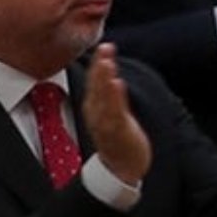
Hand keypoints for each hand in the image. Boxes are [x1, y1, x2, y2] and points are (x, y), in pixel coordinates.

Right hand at [81, 45, 155, 184]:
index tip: (104, 46)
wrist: (121, 170)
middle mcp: (97, 115)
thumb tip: (107, 73)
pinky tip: (116, 84)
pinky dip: (113, 99)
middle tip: (104, 48)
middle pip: (96, 88)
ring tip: (107, 62)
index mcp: (95, 109)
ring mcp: (106, 125)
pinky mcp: (117, 134)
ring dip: (103, 80)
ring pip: (103, 99)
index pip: (96, 84)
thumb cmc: (117, 139)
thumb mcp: (110, 115)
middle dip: (99, 68)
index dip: (99, 65)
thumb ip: (107, 96)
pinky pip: (113, 114)